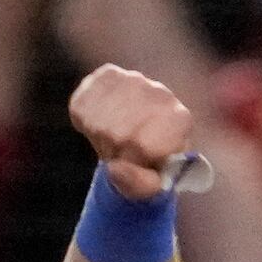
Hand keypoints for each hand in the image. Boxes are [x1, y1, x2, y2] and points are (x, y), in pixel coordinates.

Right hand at [68, 60, 200, 196]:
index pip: (141, 145)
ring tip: (113, 140)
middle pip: (118, 133)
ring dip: (99, 137)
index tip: (138, 161)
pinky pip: (81, 105)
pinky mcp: (108, 75)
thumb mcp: (153, 186)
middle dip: (115, 151)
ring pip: (97, 120)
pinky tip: (99, 122)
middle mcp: (161, 92)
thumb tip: (115, 170)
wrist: (139, 142)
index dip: (132, 161)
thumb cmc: (152, 167)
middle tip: (123, 153)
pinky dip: (83, 121)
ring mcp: (134, 79)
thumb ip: (141, 185)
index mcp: (180, 120)